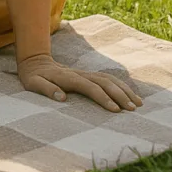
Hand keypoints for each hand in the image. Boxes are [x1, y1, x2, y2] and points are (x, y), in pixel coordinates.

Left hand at [17, 53, 142, 112]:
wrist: (35, 61)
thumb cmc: (33, 76)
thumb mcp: (33, 83)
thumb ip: (46, 89)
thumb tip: (61, 98)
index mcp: (67, 77)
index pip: (89, 87)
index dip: (103, 98)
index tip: (115, 110)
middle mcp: (79, 74)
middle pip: (104, 82)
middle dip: (120, 95)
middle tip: (133, 109)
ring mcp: (85, 73)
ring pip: (108, 79)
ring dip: (124, 90)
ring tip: (138, 104)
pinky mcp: (88, 75)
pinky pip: (107, 79)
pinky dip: (120, 86)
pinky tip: (131, 95)